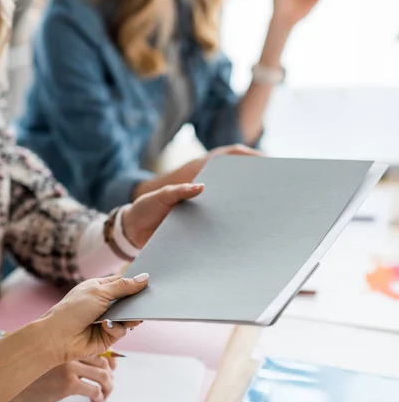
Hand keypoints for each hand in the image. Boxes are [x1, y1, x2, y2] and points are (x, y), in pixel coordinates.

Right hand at [4, 356, 114, 401]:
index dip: (109, 360)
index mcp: (70, 345)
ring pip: (102, 376)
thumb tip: (92, 364)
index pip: (99, 350)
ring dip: (108, 387)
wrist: (15, 385)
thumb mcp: (53, 360)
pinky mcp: (67, 384)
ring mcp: (70, 368)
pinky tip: (95, 401)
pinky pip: (93, 390)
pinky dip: (99, 396)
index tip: (112, 369)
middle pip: (103, 363)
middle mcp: (72, 353)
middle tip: (108, 385)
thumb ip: (70, 357)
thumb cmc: (33, 375)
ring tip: (104, 395)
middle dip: (109, 376)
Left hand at [42, 275, 148, 364]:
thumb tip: (145, 278)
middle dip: (138, 301)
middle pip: (129, 300)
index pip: (122, 282)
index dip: (135, 281)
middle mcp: (104, 304)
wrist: (58, 338)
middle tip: (151, 299)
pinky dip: (116, 328)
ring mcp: (107, 320)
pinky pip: (122, 330)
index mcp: (99, 289)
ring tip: (134, 316)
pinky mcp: (108, 336)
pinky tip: (107, 326)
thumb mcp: (100, 292)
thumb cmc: (73, 310)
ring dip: (130, 316)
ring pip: (129, 316)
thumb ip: (124, 286)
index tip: (151, 280)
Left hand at [124, 144, 261, 247]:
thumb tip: (200, 187)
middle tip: (268, 190)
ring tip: (258, 217)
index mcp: (196, 184)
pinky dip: (228, 234)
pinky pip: (217, 232)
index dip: (244, 162)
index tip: (262, 163)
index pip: (224, 167)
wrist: (132, 233)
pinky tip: (238, 239)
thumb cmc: (145, 209)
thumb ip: (177, 191)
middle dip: (250, 188)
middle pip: (232, 189)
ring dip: (241, 214)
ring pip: (227, 211)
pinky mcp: (199, 233)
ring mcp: (203, 215)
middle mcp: (204, 198)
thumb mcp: (159, 197)